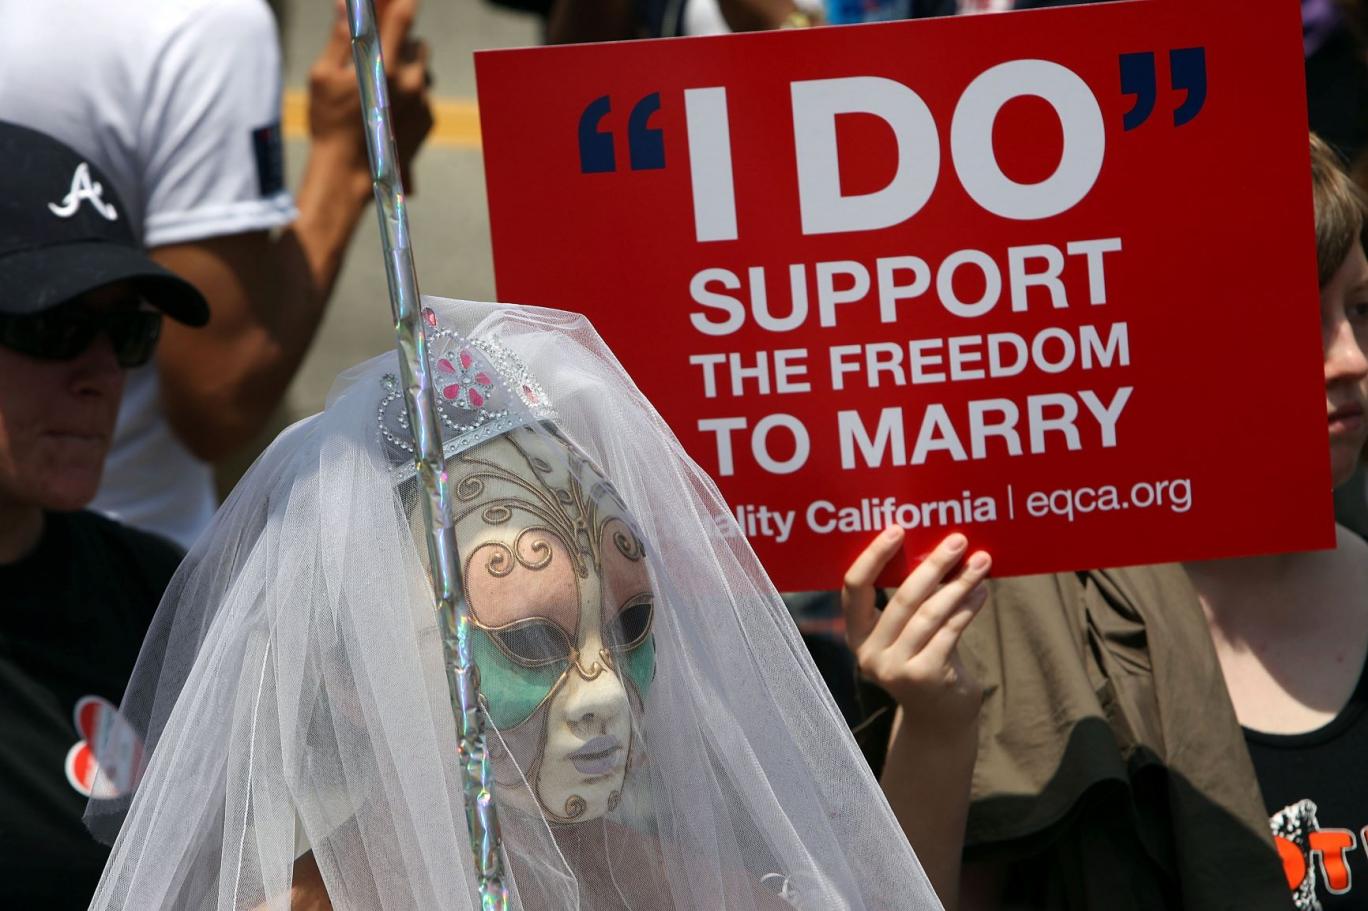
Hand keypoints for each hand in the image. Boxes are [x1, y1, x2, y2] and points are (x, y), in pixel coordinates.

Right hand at [308, 0, 433, 192]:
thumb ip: (341, 37)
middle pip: (415, 41)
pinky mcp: (429, 119)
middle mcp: (410, 80)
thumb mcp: (324, 76)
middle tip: (378, 51)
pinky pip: (423, 94)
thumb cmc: (330, 124)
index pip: (402, 14)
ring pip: (422, 68)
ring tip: (380, 87)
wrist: (351, 175)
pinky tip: (387, 110)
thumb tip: (346, 4)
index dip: (401, 0)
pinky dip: (409, 94)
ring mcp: (423, 101)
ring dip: (406, 68)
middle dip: (399, 41)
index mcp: (383, 64)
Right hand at [842, 527, 990, 734]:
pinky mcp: (925, 677)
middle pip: (902, 598)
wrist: (940, 718)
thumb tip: (936, 548)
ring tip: (981, 562)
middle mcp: (869, 654)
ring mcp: (895, 669)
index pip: (854, 588)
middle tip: (958, 540)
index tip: (898, 529)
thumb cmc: (925, 660)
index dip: (873, 556)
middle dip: (933, 565)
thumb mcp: (906, 632)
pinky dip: (968, 606)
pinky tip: (982, 591)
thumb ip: (910, 600)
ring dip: (959, 583)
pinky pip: (950, 630)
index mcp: (857, 635)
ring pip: (930, 613)